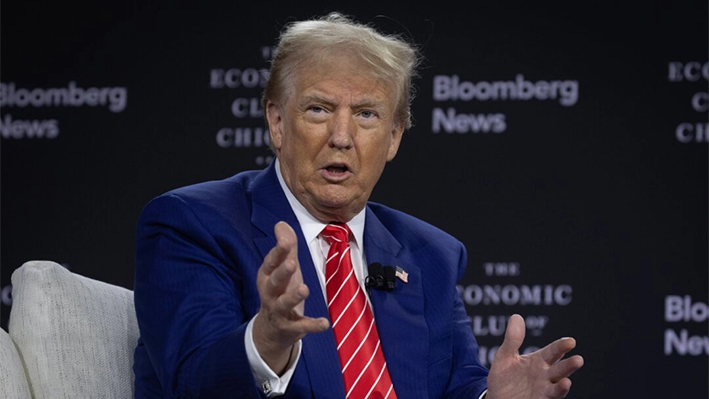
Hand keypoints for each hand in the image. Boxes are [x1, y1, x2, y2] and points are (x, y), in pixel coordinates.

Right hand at [252, 221, 328, 374]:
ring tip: (304, 289)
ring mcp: (279, 311)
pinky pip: (301, 326)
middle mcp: (270, 293)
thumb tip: (281, 223)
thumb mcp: (282, 269)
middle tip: (292, 263)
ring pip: (284, 304)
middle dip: (282, 272)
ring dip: (294, 297)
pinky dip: (312, 325)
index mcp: (267, 277)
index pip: (271, 262)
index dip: (278, 252)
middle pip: (274, 282)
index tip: (285, 241)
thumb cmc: (279, 291)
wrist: (270, 330)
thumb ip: (285, 247)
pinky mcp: (291, 328)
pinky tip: (325, 323)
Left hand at [486, 314, 583, 398]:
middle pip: (560, 369)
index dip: (562, 346)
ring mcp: (543, 390)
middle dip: (569, 365)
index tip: (570, 341)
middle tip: (578, 360)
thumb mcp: (505, 356)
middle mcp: (545, 375)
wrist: (495, 398)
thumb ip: (512, 339)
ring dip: (563, 386)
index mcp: (539, 361)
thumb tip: (516, 316)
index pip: (553, 351)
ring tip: (567, 382)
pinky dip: (554, 395)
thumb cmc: (503, 377)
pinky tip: (557, 390)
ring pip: (557, 387)